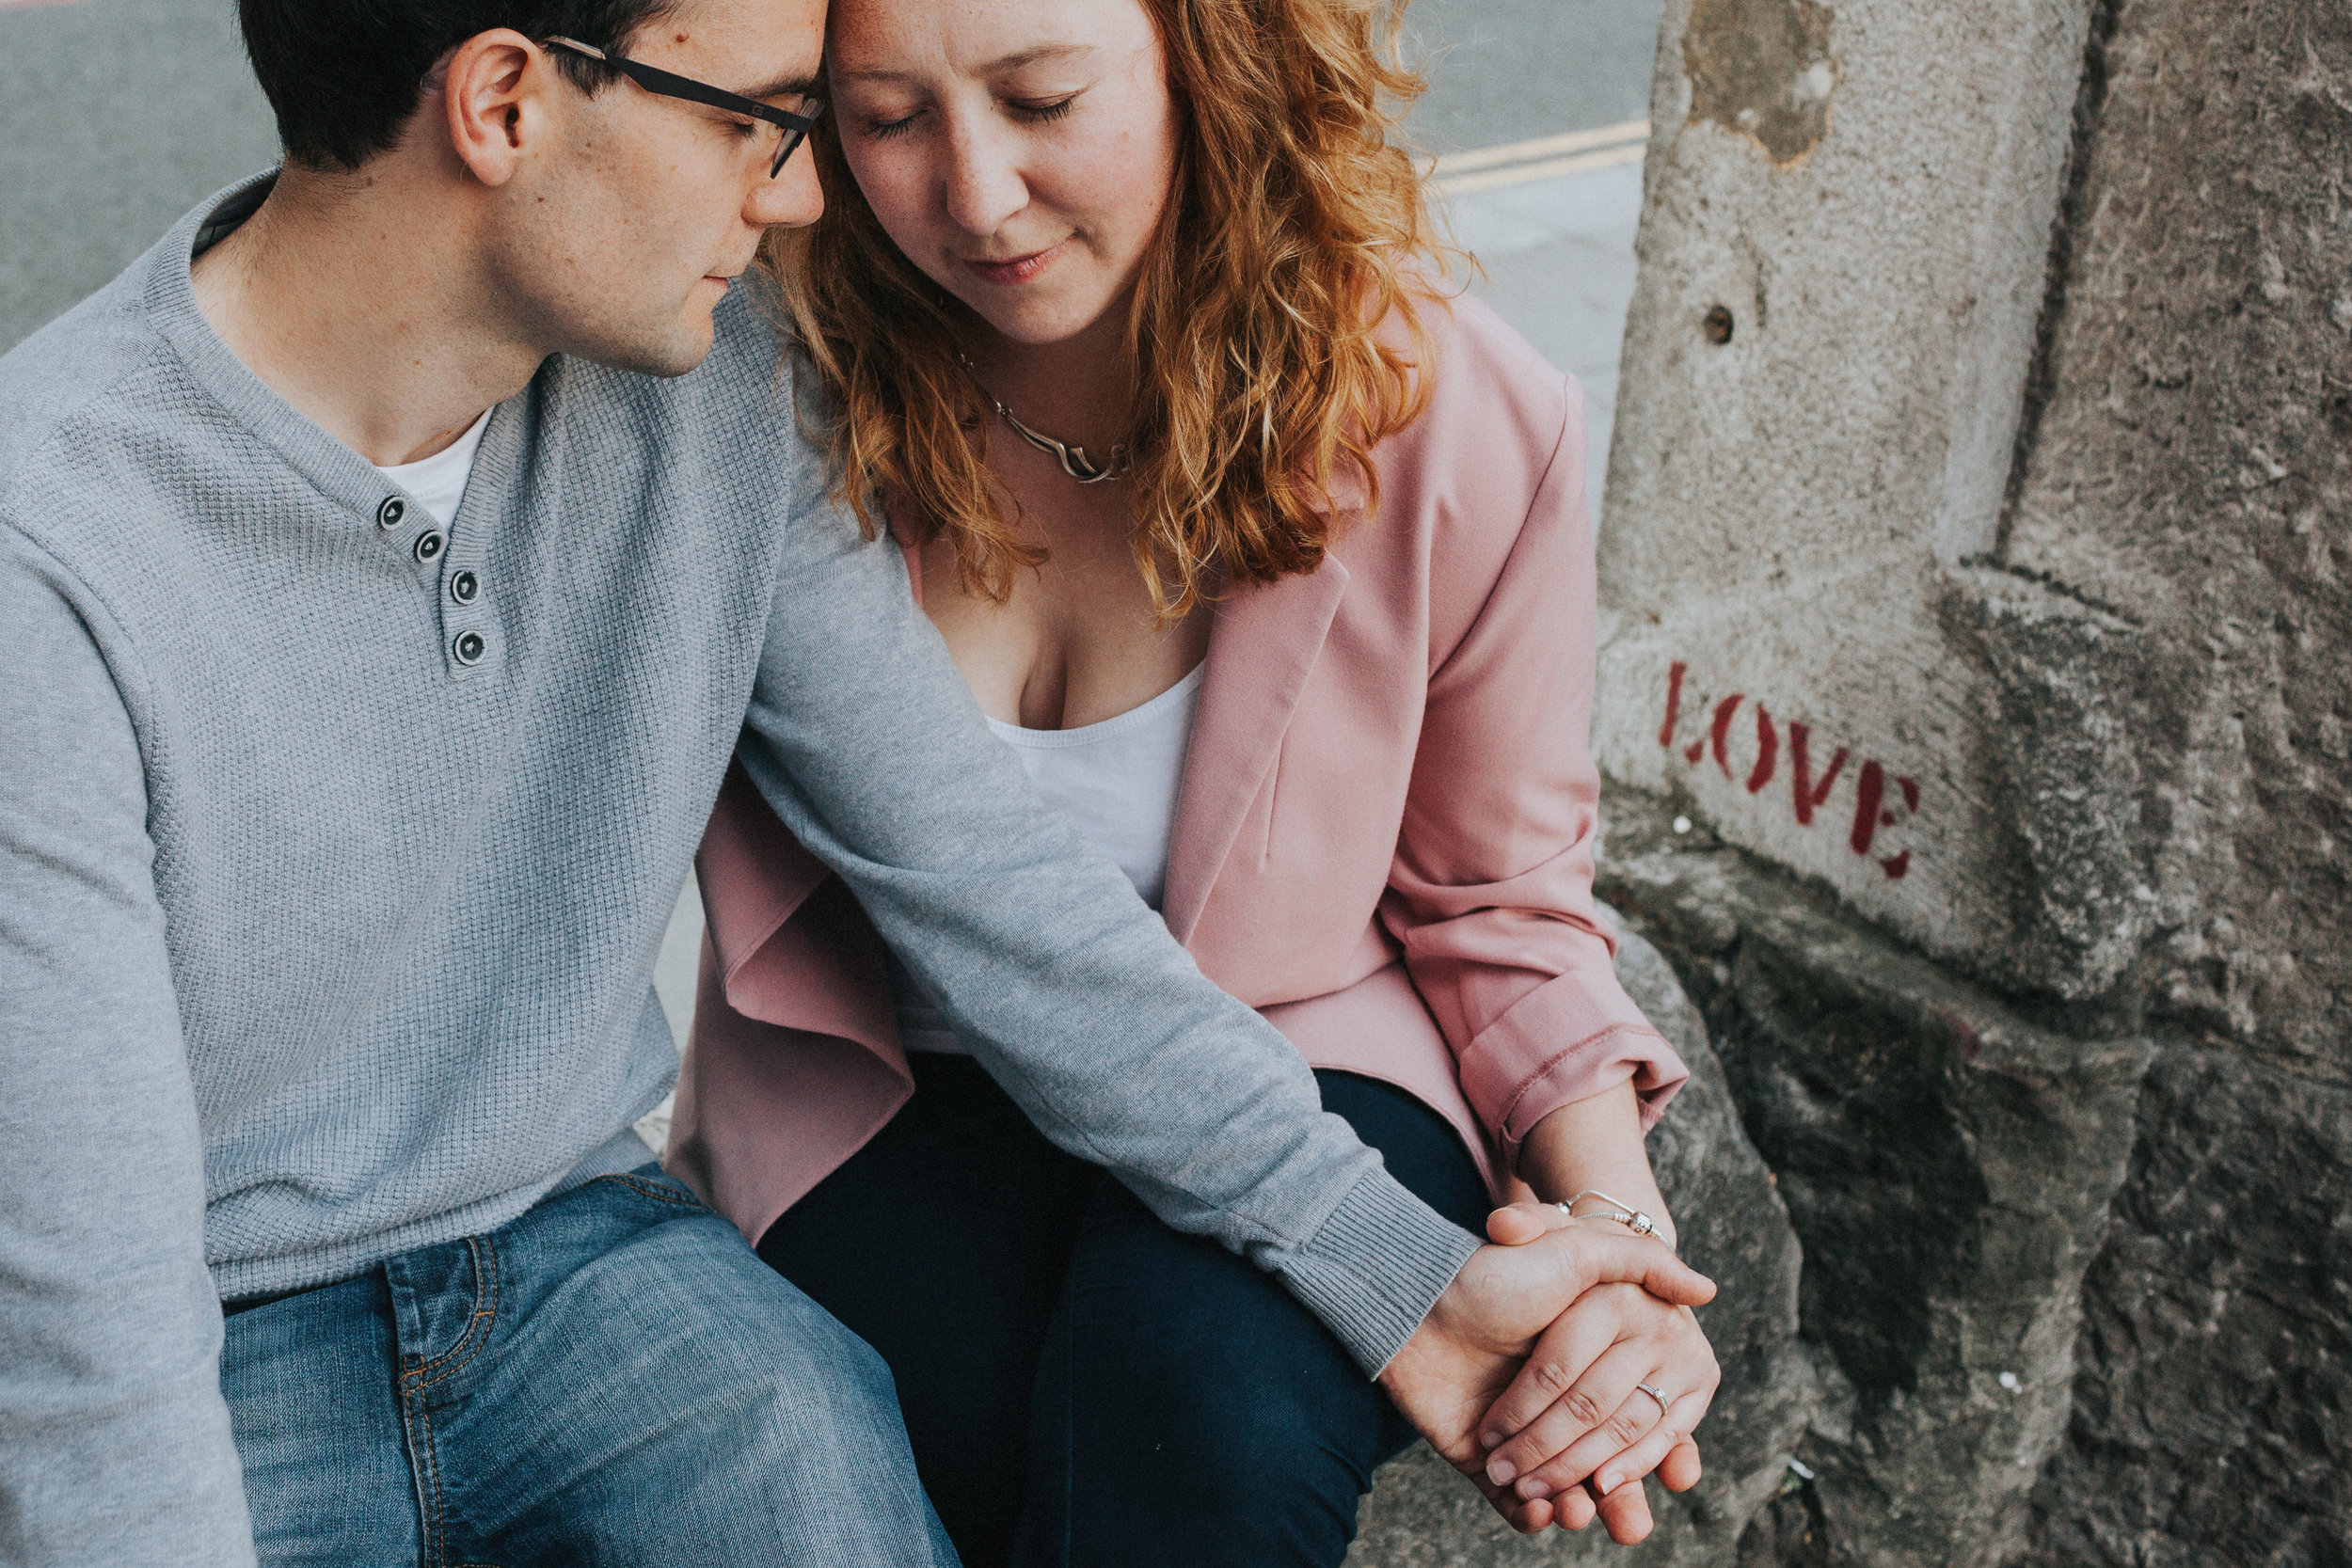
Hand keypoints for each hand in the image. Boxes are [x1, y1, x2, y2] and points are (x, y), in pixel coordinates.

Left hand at [1376, 1220, 1715, 1534]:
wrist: (1414, 1300)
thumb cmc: (1496, 1273)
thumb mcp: (1573, 1249)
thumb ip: (1641, 1260)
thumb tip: (1707, 1290)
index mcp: (1599, 1358)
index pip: (1627, 1414)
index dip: (1645, 1449)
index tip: (1663, 1476)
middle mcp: (1567, 1396)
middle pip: (1600, 1456)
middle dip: (1609, 1489)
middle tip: (1615, 1516)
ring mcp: (1525, 1429)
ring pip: (1563, 1485)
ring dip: (1570, 1506)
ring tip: (1574, 1516)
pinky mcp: (1484, 1458)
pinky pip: (1511, 1502)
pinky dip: (1525, 1517)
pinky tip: (1536, 1518)